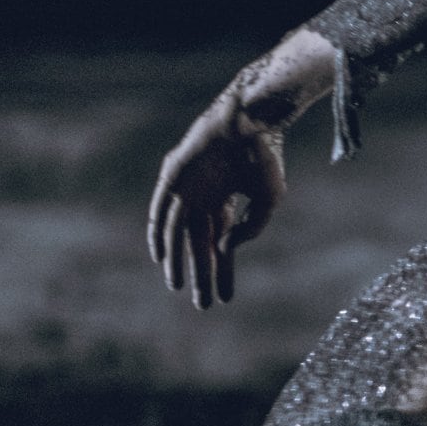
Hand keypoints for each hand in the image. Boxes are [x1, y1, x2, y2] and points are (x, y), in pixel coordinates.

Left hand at [147, 95, 284, 307]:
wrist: (254, 120)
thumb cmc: (265, 156)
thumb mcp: (267, 200)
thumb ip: (250, 228)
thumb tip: (226, 249)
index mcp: (224, 202)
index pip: (221, 246)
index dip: (223, 274)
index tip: (225, 299)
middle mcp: (203, 198)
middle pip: (198, 245)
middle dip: (200, 275)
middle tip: (202, 305)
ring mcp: (187, 188)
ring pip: (177, 233)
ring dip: (177, 261)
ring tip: (180, 288)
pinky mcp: (174, 176)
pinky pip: (161, 209)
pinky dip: (159, 233)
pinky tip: (161, 256)